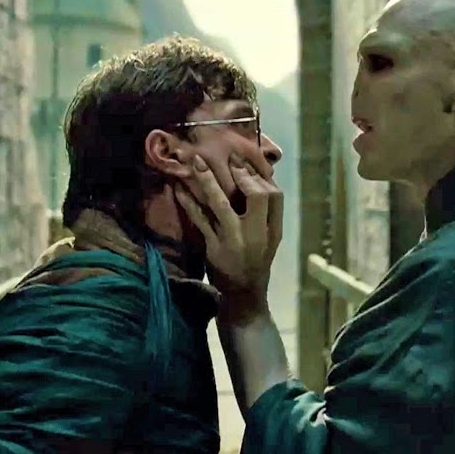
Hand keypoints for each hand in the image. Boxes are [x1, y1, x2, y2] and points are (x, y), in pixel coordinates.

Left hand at [174, 153, 282, 312]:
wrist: (244, 296)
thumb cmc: (256, 262)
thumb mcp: (269, 239)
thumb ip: (266, 214)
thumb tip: (255, 178)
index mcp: (273, 230)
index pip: (274, 195)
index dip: (260, 176)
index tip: (245, 163)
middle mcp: (257, 234)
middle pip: (257, 196)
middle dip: (242, 174)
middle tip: (228, 157)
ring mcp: (235, 240)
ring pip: (222, 203)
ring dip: (208, 180)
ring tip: (196, 162)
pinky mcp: (214, 248)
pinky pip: (200, 220)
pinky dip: (188, 203)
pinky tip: (179, 189)